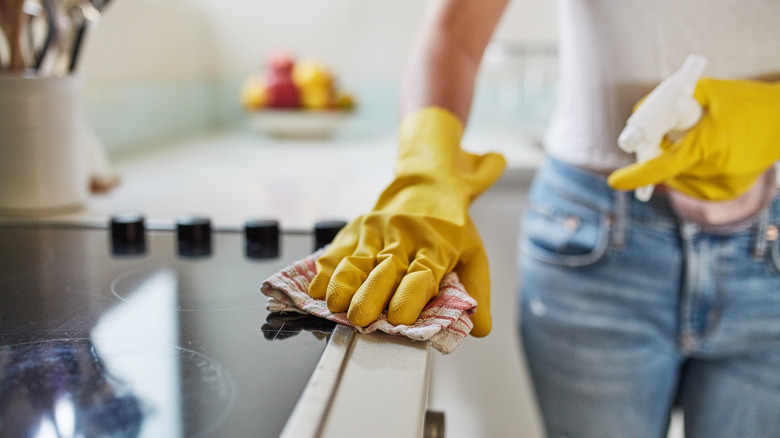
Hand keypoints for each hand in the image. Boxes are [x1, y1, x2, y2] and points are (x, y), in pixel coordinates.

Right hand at [308, 107, 505, 335]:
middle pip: (384, 270)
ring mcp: (377, 231)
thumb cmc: (450, 226)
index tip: (399, 318)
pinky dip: (325, 272)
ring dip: (343, 284)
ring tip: (335, 307)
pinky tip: (317, 290)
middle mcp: (404, 237)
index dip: (409, 297)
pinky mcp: (356, 229)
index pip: (422, 274)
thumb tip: (480, 330)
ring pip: (356, 260)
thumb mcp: (473, 252)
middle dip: (370, 296)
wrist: (427, 183)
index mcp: (436, 246)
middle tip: (360, 319)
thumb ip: (475, 291)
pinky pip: (337, 251)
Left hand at [608, 78, 779, 199]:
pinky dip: (689, 169)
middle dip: (659, 153)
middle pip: (667, 169)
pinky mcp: (725, 193)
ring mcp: (721, 186)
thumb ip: (669, 101)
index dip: (637, 176)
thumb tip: (639, 113)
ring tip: (699, 138)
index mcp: (709, 146)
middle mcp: (714, 171)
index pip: (663, 167)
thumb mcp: (707, 91)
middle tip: (664, 135)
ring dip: (675, 161)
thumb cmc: (746, 101)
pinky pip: (691, 183)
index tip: (615, 182)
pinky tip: (708, 151)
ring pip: (677, 177)